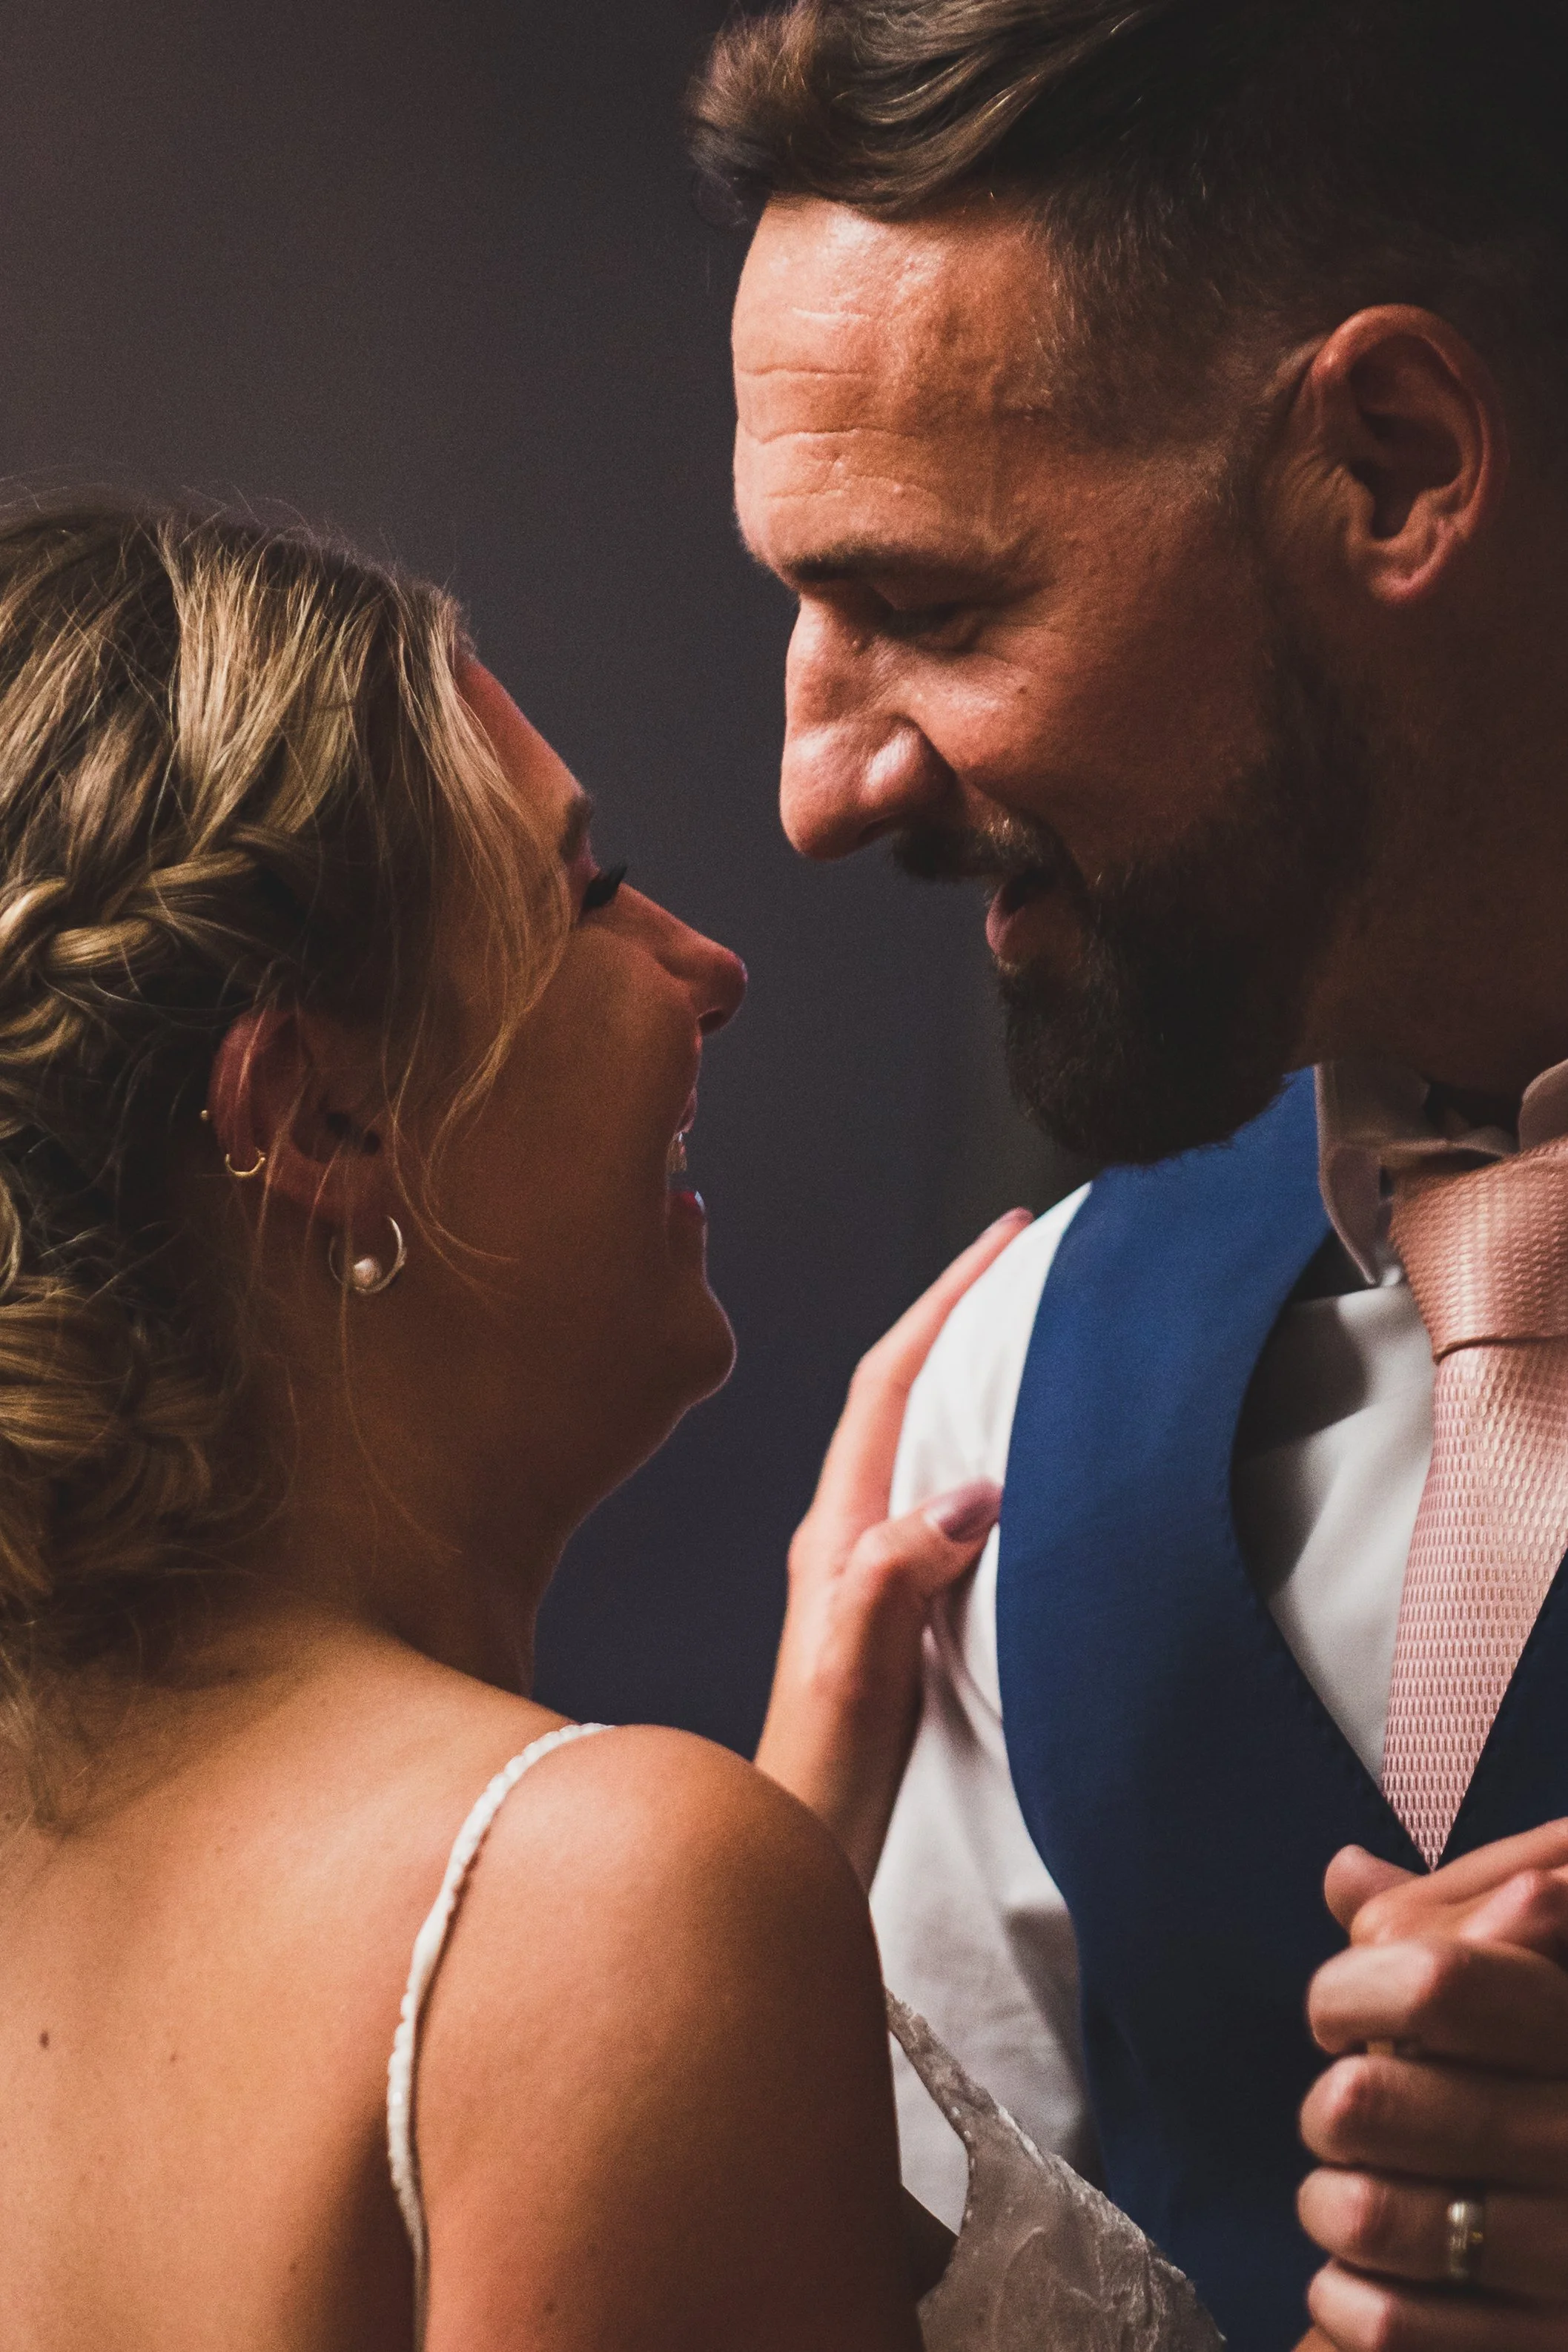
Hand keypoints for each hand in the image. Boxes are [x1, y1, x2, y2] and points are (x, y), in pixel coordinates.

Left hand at [754, 1209, 1030, 1886]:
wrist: (805, 1846)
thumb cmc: (823, 1773)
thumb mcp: (855, 1671)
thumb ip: (893, 1576)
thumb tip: (968, 1491)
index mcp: (833, 1531)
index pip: (890, 1383)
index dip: (944, 1302)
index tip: (1002, 1239)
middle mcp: (849, 1533)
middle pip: (907, 1391)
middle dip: (962, 1314)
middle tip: (1032, 1259)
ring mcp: (872, 1566)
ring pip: (926, 1439)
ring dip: (974, 1374)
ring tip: (1039, 1325)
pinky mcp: (902, 1605)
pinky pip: (946, 1496)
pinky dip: (987, 1447)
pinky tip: (1027, 1452)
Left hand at [1298, 1822, 1567, 2347]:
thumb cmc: (1536, 2090)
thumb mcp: (1523, 1997)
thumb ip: (1446, 1930)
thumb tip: (1345, 1871)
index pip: (1436, 1981)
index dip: (1352, 1988)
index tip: (1340, 2008)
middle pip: (1368, 2099)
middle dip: (1332, 2106)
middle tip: (1345, 2112)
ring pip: (1367, 2216)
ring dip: (1327, 2205)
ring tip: (1344, 2196)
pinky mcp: (1546, 2343)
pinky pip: (1388, 2323)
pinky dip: (1342, 2300)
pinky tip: (1356, 2279)